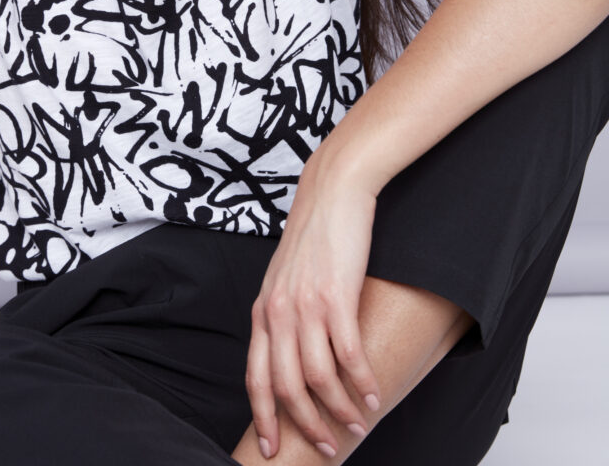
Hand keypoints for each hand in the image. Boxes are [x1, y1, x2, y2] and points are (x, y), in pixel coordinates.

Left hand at [245, 150, 381, 459]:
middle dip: (306, 424)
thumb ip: (282, 313)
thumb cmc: (313, 235)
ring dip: (341, 409)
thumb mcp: (284, 277)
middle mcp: (278, 312)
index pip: (255, 376)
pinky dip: (363, 383)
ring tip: (359, 423)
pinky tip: (375, 396)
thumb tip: (290, 352)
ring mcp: (306, 305)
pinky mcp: (336, 296)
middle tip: (327, 447)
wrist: (331, 192)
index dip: (264, 416)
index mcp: (262, 310)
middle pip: (286, 386)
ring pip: (318, 377)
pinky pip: (348, 356)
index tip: (273, 447)